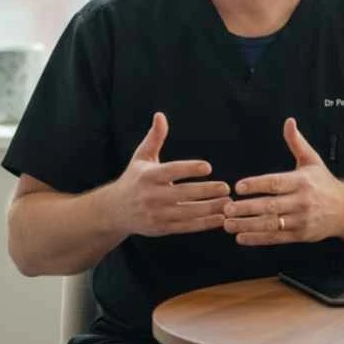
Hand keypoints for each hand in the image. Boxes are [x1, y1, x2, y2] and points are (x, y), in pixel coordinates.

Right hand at [110, 112, 229, 237]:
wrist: (116, 210)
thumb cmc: (134, 178)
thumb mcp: (141, 156)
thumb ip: (155, 137)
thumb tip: (160, 115)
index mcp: (148, 175)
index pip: (172, 171)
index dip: (190, 169)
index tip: (208, 167)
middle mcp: (151, 195)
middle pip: (183, 193)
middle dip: (206, 191)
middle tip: (226, 187)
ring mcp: (157, 214)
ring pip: (188, 212)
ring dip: (210, 208)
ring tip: (228, 202)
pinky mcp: (161, 228)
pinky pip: (186, 227)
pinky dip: (204, 224)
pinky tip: (220, 219)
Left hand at [223, 117, 343, 245]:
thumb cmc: (324, 183)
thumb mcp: (312, 160)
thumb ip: (296, 142)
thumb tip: (289, 121)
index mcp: (301, 181)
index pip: (275, 183)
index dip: (256, 184)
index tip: (238, 186)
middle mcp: (301, 202)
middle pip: (270, 205)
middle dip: (247, 207)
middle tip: (227, 207)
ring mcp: (301, 220)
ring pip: (271, 224)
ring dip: (248, 225)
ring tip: (228, 224)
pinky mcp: (300, 235)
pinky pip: (276, 238)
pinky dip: (258, 239)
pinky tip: (241, 238)